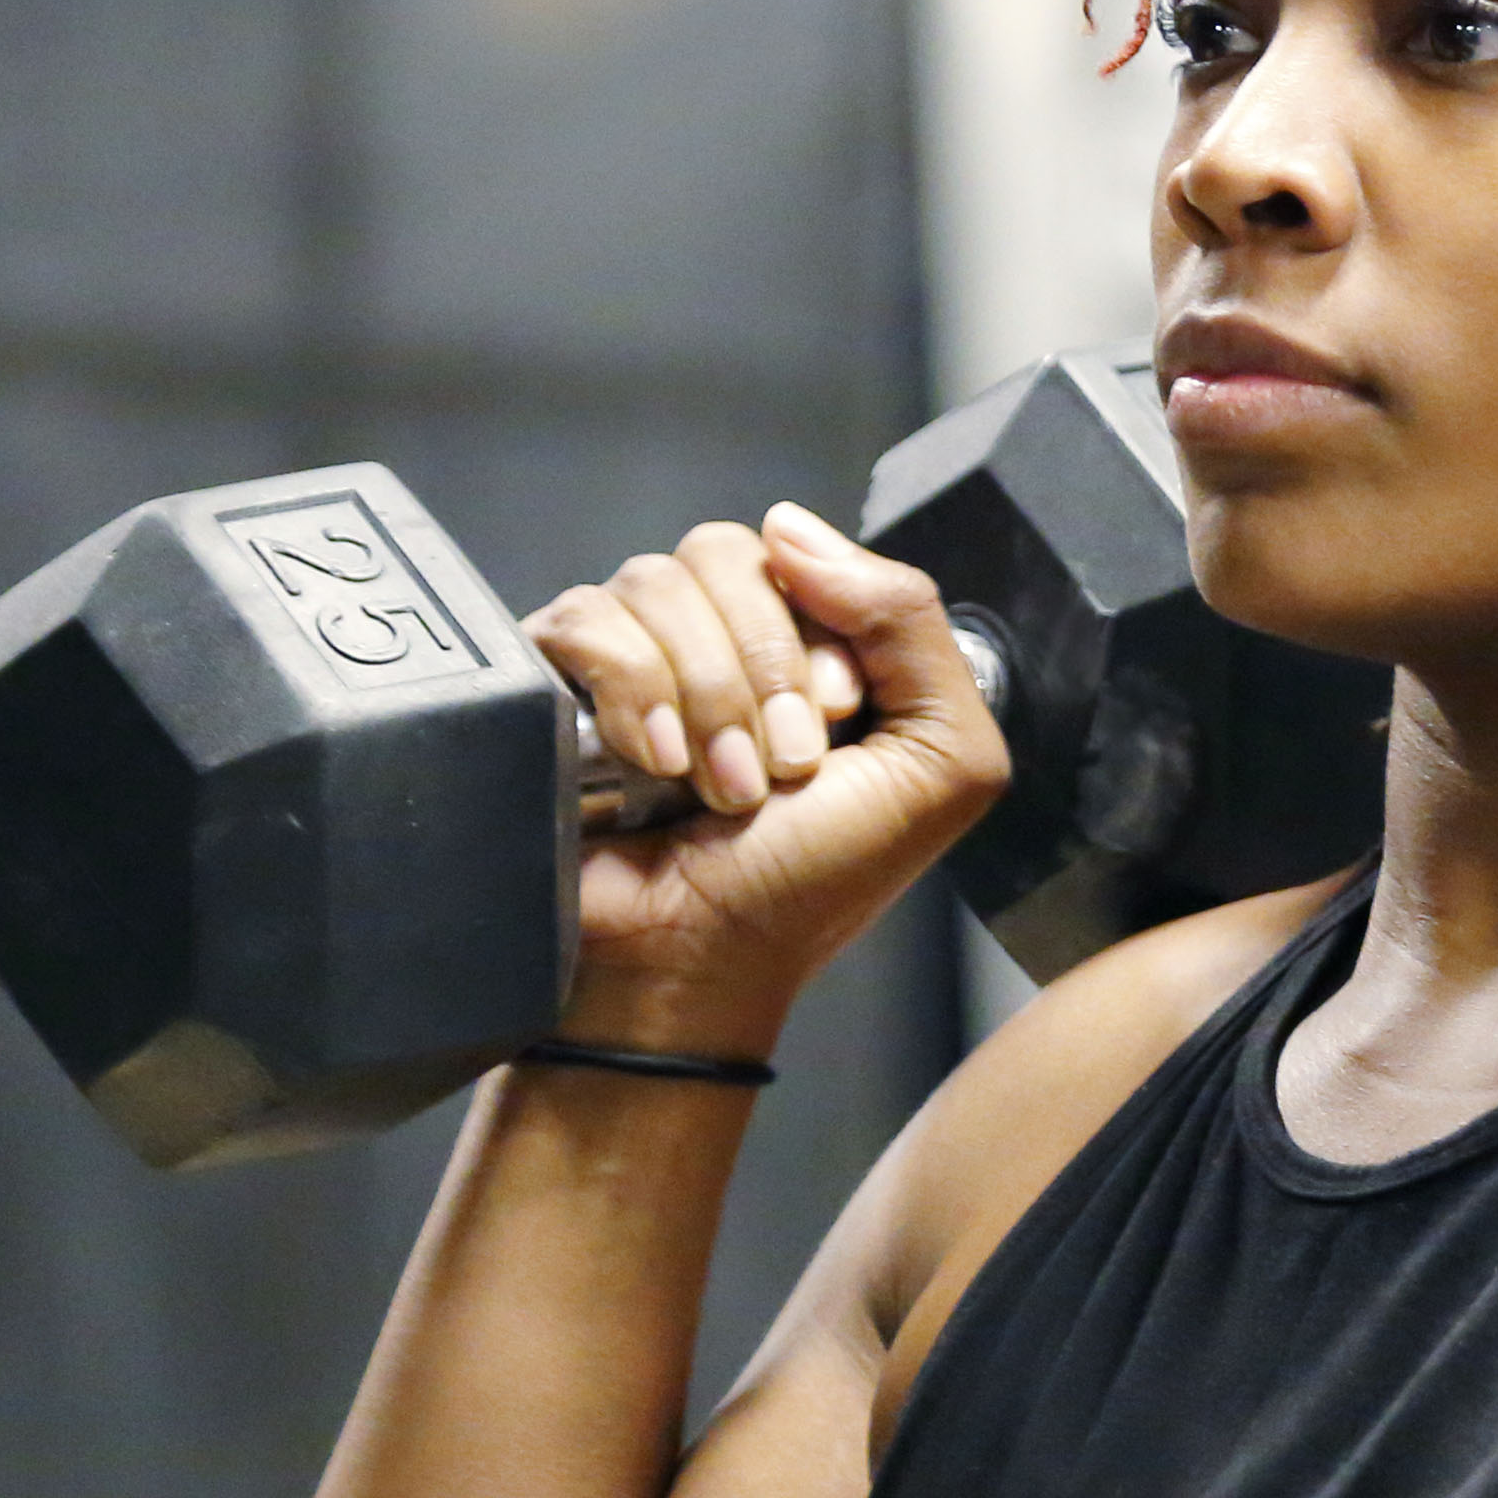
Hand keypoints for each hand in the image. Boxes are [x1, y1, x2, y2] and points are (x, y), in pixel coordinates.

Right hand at [519, 506, 1011, 1047]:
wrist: (694, 968)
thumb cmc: (810, 886)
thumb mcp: (940, 764)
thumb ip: (914, 626)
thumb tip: (794, 529)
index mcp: (812, 642)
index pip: (808, 557)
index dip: (823, 641)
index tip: (833, 731)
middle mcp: (721, 636)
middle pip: (727, 553)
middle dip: (762, 672)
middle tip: (778, 772)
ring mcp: (634, 652)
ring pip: (656, 582)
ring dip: (704, 696)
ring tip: (717, 790)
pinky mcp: (557, 677)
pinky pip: (586, 618)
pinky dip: (631, 692)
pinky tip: (651, 766)